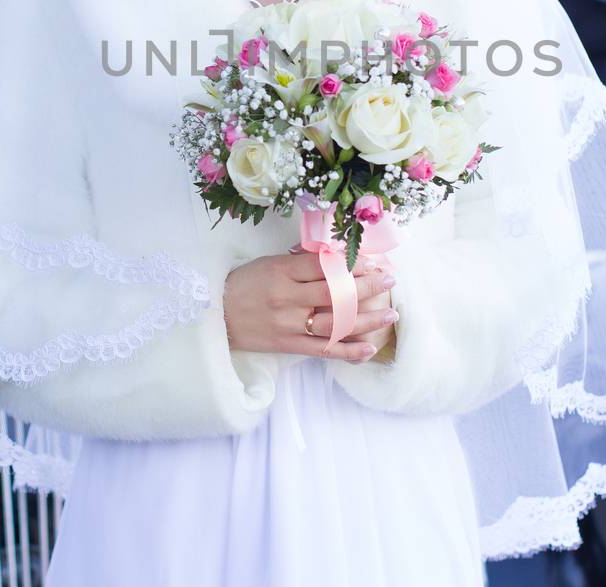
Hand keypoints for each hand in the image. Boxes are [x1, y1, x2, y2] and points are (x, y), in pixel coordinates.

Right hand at [224, 251, 398, 362]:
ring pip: (335, 322)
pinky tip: (369, 348)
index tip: (373, 260)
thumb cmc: (245, 284)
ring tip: (390, 314)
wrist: (215, 316)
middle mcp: (287, 297)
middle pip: (335, 292)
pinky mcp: (288, 345)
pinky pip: (323, 349)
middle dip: (367, 286)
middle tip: (390, 280)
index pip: (324, 265)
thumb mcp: (270, 262)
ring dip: (366, 319)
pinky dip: (348, 351)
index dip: (352, 262)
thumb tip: (338, 254)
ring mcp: (289, 323)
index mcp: (282, 270)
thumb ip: (301, 260)